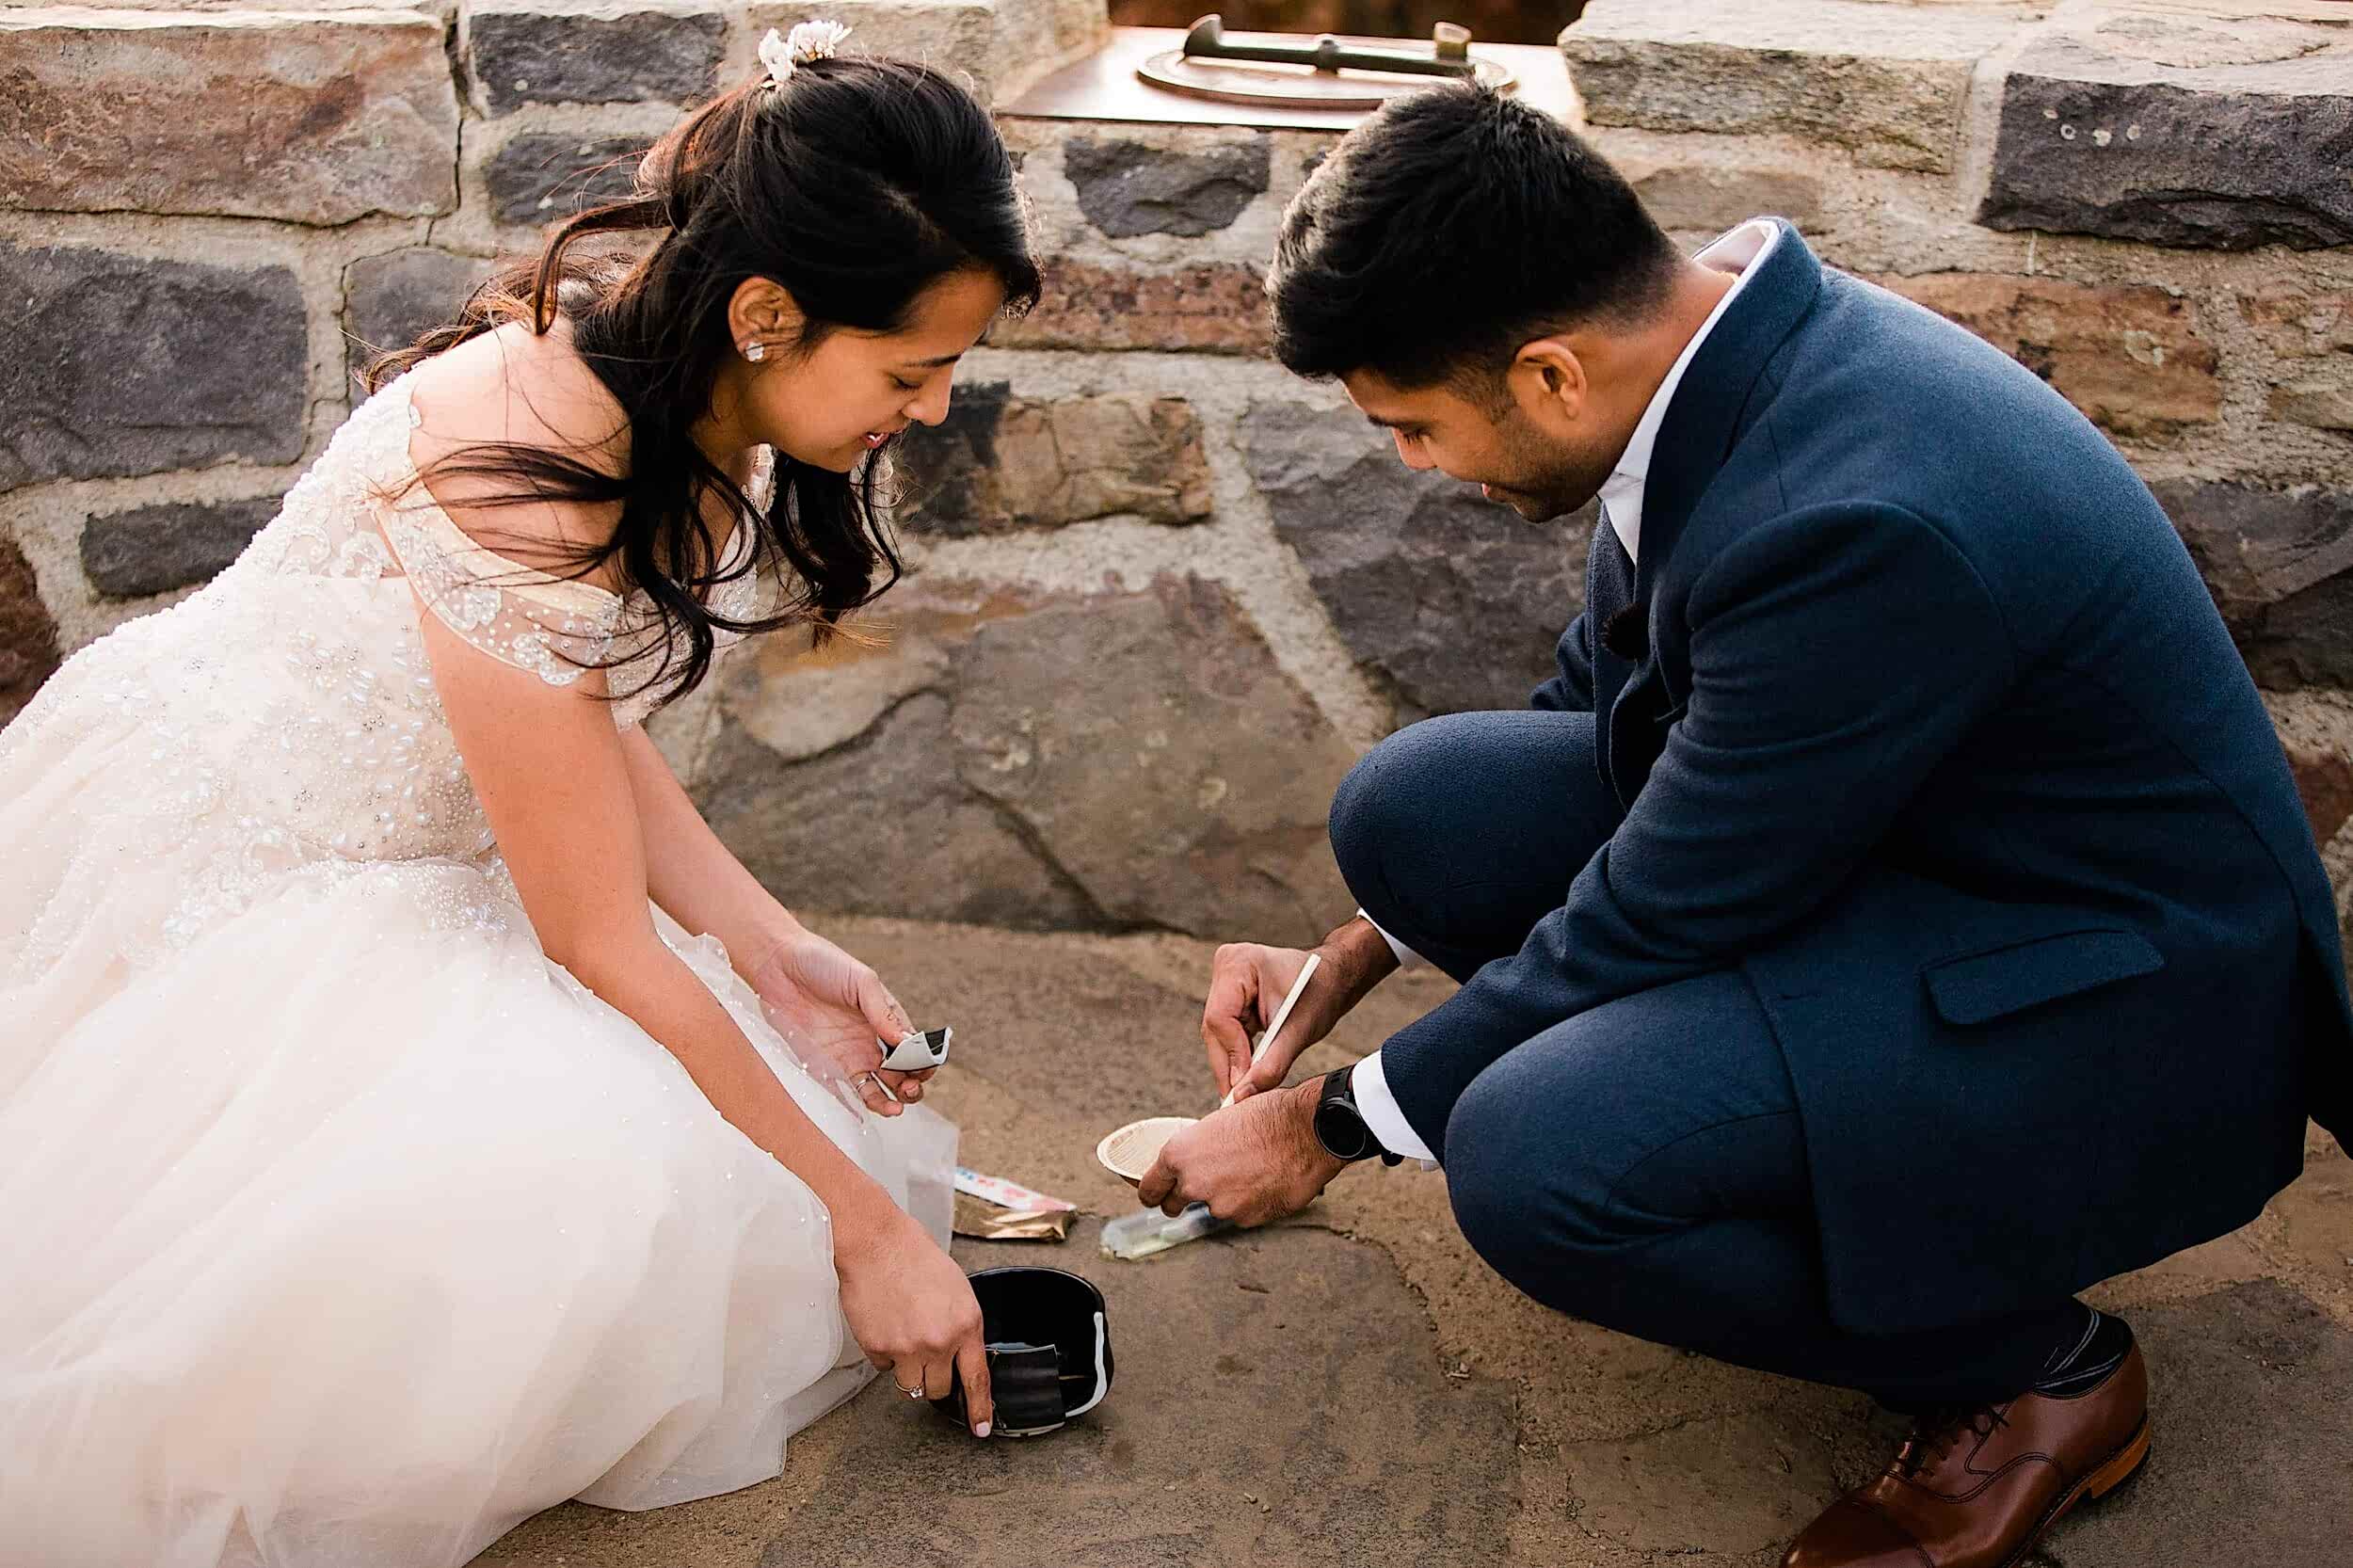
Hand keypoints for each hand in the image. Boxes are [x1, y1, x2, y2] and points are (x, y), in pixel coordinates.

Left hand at [748, 927, 931, 1115]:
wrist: (778, 964)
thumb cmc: (823, 963)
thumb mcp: (861, 980)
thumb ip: (883, 1011)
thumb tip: (907, 1040)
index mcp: (884, 1019)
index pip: (912, 1048)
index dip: (923, 1060)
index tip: (926, 1067)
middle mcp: (869, 1041)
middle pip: (899, 1073)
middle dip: (911, 1085)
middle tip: (910, 1087)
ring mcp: (847, 1056)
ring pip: (875, 1088)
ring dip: (889, 1101)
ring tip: (895, 1108)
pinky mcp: (822, 1065)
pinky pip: (842, 1092)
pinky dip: (857, 1106)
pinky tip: (868, 1113)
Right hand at [836, 1204, 992, 1436]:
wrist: (877, 1244)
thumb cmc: (915, 1258)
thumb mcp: (956, 1290)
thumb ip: (961, 1325)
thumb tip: (958, 1353)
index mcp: (966, 1324)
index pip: (977, 1378)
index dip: (979, 1409)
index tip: (980, 1429)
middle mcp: (940, 1342)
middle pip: (939, 1390)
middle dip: (933, 1378)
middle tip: (923, 1355)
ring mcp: (908, 1349)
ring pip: (910, 1386)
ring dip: (908, 1371)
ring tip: (903, 1337)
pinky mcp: (879, 1350)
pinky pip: (884, 1368)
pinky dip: (885, 1354)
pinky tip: (885, 1324)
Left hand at [1137, 1079, 1345, 1226]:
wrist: (1308, 1130)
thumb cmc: (1269, 1116)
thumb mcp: (1222, 1119)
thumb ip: (1202, 1146)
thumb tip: (1202, 1156)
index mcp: (1179, 1155)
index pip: (1149, 1187)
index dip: (1152, 1192)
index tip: (1156, 1195)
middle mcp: (1193, 1184)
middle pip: (1173, 1205)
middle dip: (1182, 1199)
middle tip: (1201, 1185)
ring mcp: (1220, 1206)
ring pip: (1214, 1207)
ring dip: (1225, 1196)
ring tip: (1250, 1171)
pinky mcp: (1246, 1219)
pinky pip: (1241, 1214)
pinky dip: (1250, 1203)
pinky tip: (1265, 1181)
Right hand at [1203, 919, 1392, 1103]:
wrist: (1332, 979)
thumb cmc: (1320, 993)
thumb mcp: (1299, 1031)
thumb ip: (1271, 1064)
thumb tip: (1243, 1095)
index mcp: (1239, 962)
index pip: (1220, 1018)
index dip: (1231, 1055)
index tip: (1243, 1087)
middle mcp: (1225, 967)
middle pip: (1214, 1028)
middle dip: (1228, 1065)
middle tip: (1238, 1100)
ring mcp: (1225, 981)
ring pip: (1217, 1034)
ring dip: (1232, 1063)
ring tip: (1244, 1093)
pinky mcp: (1229, 996)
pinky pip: (1226, 1032)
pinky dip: (1238, 1054)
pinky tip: (1247, 1076)